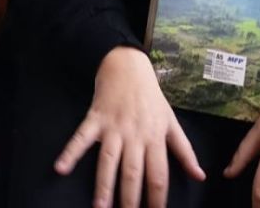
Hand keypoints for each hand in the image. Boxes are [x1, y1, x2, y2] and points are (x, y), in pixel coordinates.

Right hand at [56, 46, 204, 207]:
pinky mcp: (95, 118)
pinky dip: (70, 152)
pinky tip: (60, 168)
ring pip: (108, 160)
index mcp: (155, 137)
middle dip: (130, 199)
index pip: (158, 174)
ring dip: (104, 185)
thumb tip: (200, 176)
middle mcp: (134, 135)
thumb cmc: (151, 97)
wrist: (128, 65)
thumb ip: (184, 150)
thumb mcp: (171, 121)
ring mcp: (113, 127)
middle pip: (132, 172)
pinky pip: (81, 138)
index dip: (157, 198)